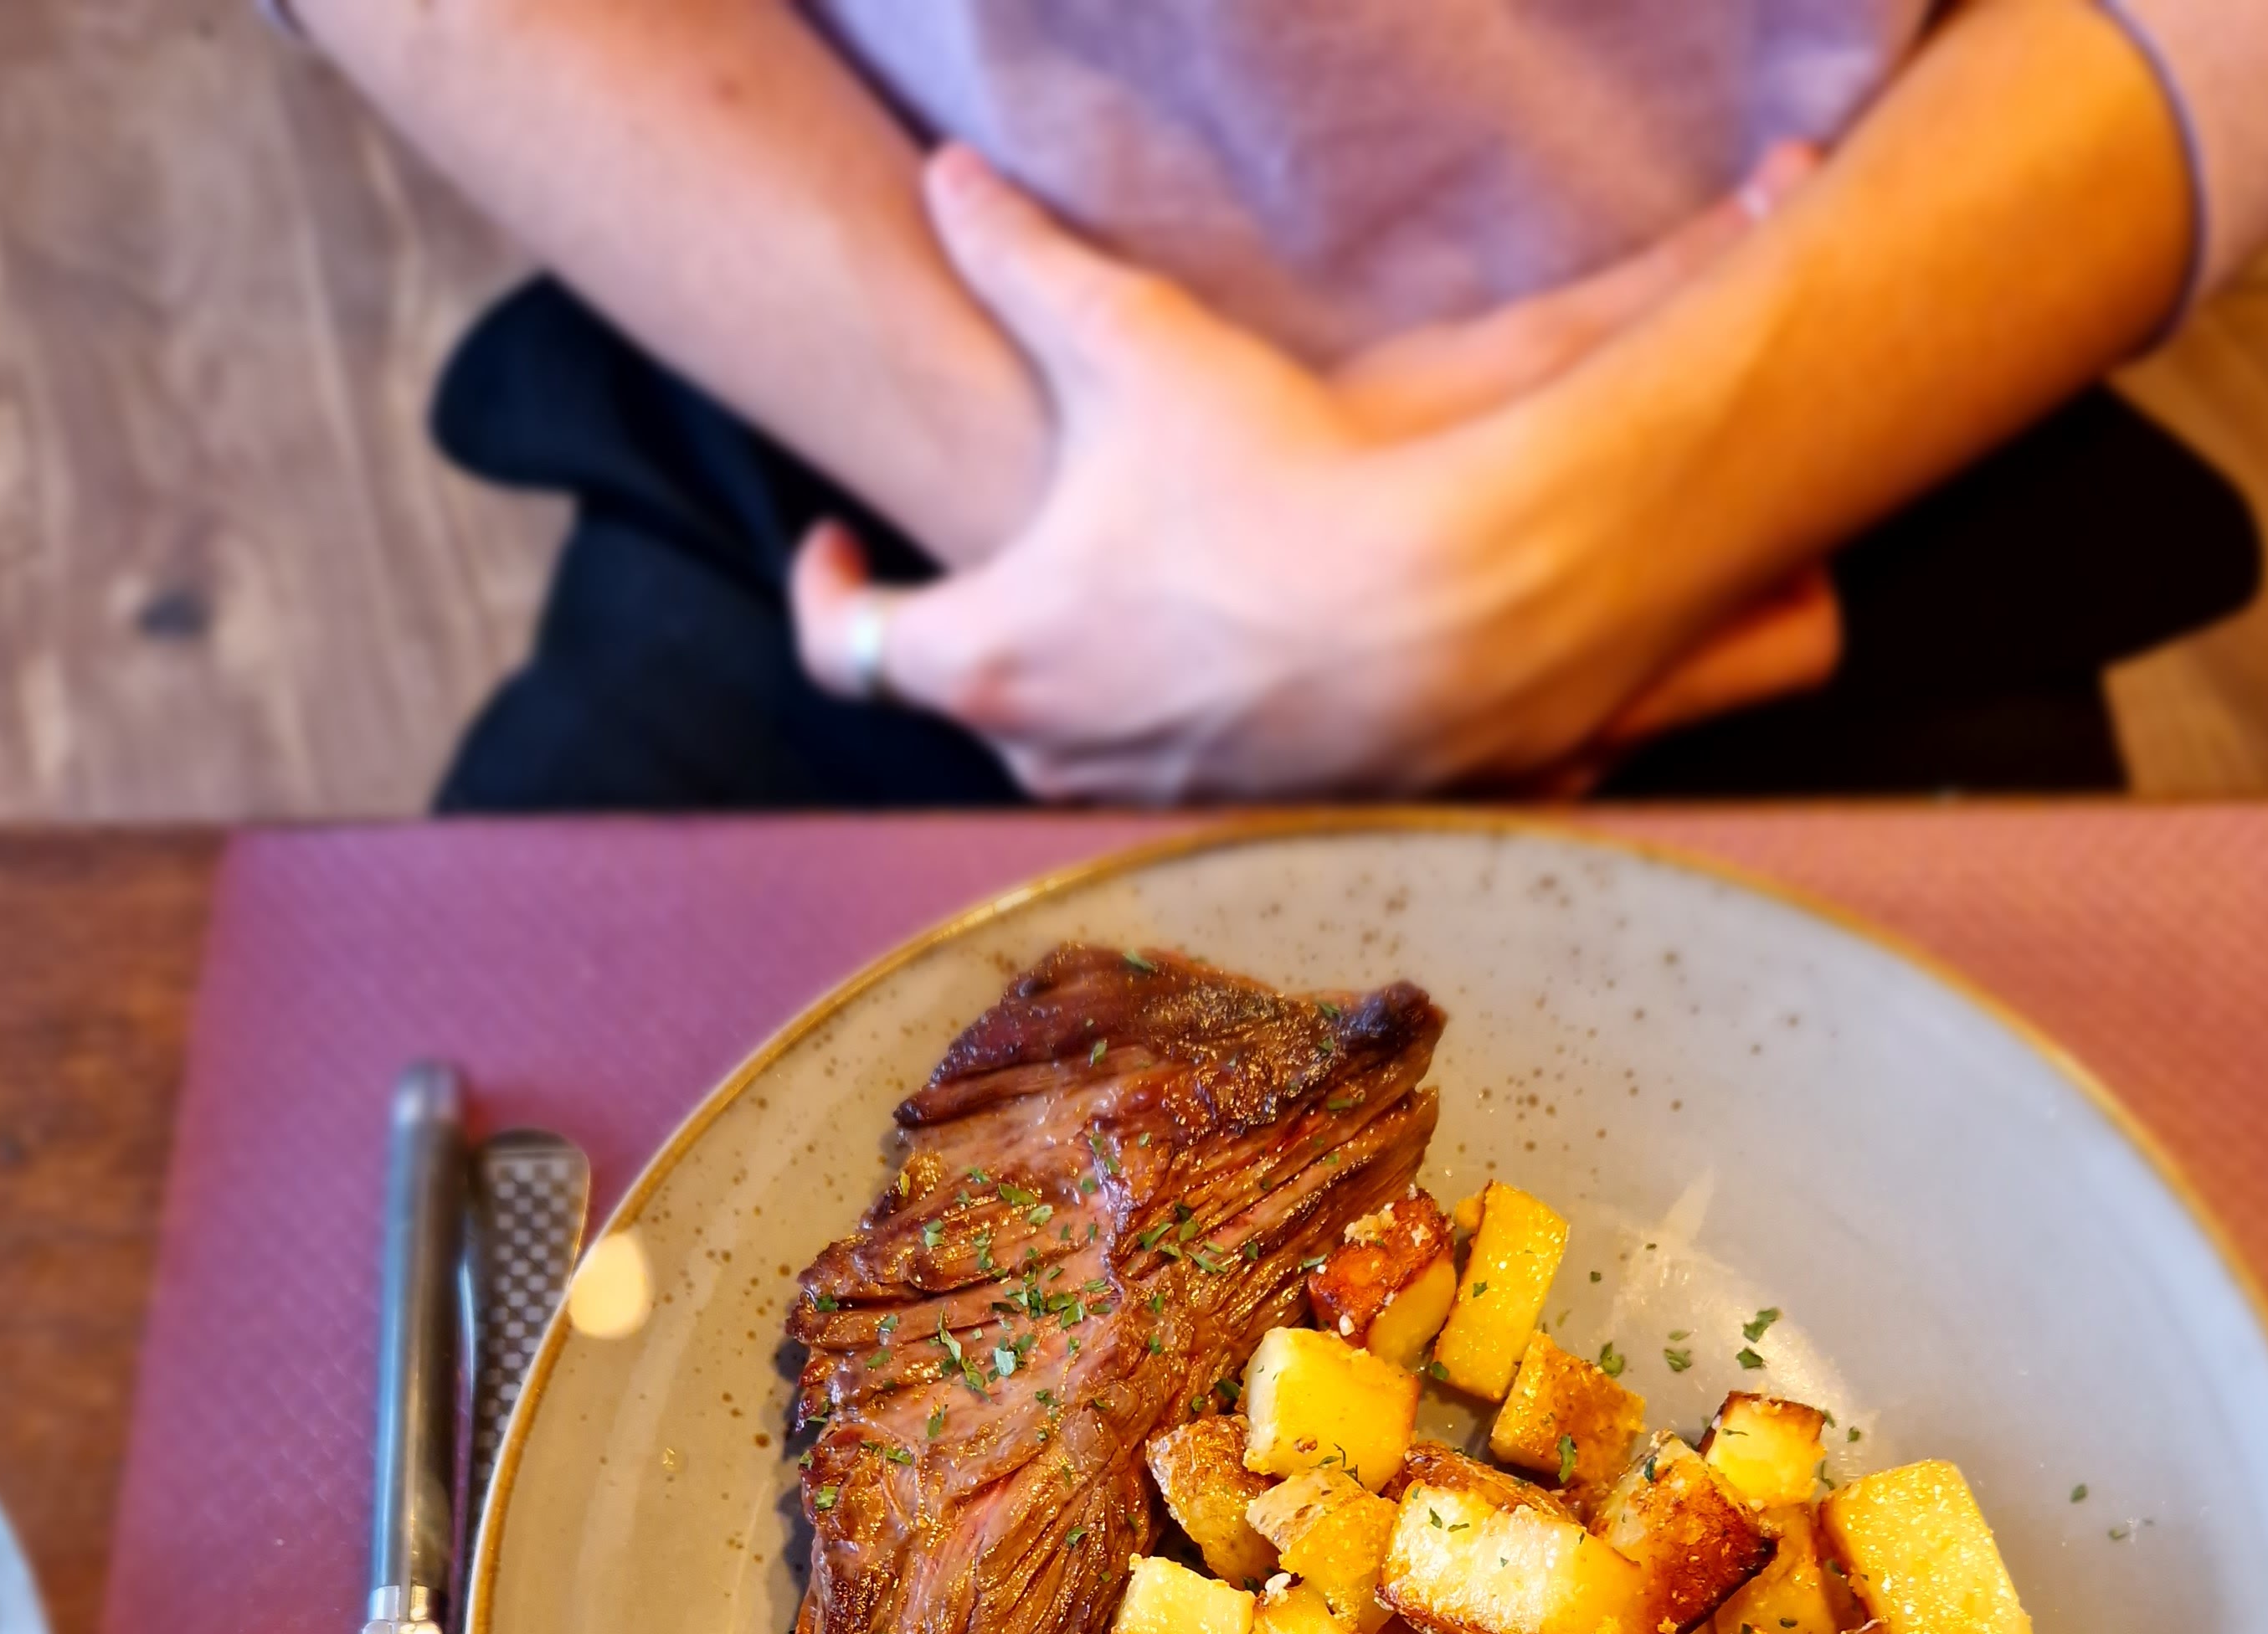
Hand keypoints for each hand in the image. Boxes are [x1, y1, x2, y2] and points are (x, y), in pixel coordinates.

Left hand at [792, 148, 1829, 798]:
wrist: (1443, 615)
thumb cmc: (1275, 487)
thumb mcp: (1135, 350)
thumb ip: (1025, 264)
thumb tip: (950, 181)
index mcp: (985, 656)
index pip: (842, 648)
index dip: (824, 588)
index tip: (840, 541)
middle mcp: (1043, 752)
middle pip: (955, 692)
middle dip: (961, 621)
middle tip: (991, 550)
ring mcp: (1136, 799)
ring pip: (1060, 742)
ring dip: (1064, 672)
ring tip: (1109, 595)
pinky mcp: (1225, 818)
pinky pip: (1161, 771)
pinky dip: (1162, 714)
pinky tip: (1212, 644)